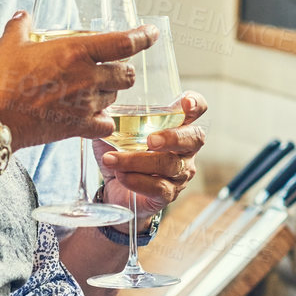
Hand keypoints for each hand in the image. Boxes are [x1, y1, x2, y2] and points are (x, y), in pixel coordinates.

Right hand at [0, 14, 153, 149]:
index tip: (151, 33)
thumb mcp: (10, 44)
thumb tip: (24, 15)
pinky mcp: (79, 127)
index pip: (124, 43)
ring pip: (115, 97)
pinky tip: (92, 116)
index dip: (143, 37)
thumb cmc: (2, 80)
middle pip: (126, 74)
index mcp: (76, 52)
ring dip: (109, 92)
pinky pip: (105, 124)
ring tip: (92, 90)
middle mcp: (88, 78)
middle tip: (111, 68)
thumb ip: (21, 26)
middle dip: (123, 70)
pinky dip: (103, 120)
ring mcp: (86, 104)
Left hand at [94, 90, 206, 214]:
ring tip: (112, 160)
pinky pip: (159, 187)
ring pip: (169, 165)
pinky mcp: (169, 194)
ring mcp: (180, 173)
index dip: (196, 104)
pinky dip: (137, 180)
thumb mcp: (115, 130)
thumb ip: (113, 115)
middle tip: (150, 140)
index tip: (185, 102)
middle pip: (194, 138)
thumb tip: (98, 101)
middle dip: (173, 137)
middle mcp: (185, 149)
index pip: (197, 109)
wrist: (114, 189)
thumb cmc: (121, 153)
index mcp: (176, 125)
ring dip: (137, 161)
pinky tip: (121, 175)